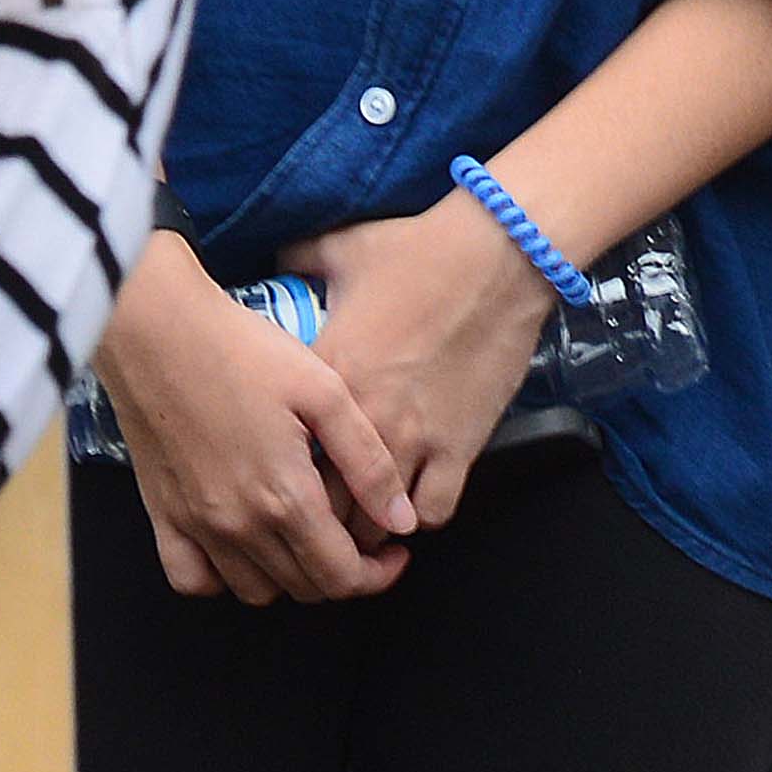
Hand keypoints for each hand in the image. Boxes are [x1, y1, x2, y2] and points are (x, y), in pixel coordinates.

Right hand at [102, 241, 413, 604]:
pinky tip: (242, 548)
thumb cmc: (243, 349)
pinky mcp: (163, 514)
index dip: (378, 575)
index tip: (394, 553)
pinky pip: (192, 579)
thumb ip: (368, 463)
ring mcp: (196, 525)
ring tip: (306, 538)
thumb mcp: (324, 392)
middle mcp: (240, 526)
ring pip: (254, 591)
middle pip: (304, 588)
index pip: (343, 577)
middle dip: (343, 574)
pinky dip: (221, 578)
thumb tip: (402, 523)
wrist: (156, 327)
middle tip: (359, 539)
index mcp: (285, 498)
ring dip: (290, 577)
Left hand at [299, 189, 554, 534]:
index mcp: (327, 376)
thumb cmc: (420, 250)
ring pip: (376, 522)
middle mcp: (364, 419)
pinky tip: (414, 497)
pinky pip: (432, 511)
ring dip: (369, 522)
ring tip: (366, 513)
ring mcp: (414, 439)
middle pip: (325, 505)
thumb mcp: (341, 248)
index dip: (283, 471)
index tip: (288, 470)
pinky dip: (420, 513)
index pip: (286, 454)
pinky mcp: (460, 448)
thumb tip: (274, 262)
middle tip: (323, 511)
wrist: (497, 255)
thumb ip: (297, 261)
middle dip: (321, 516)